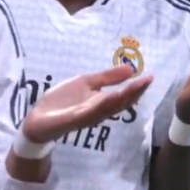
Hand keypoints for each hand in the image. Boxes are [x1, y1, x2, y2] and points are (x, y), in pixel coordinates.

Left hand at [20, 63, 152, 143]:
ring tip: (137, 86)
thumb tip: (130, 69)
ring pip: (110, 107)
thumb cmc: (62, 101)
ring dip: (124, 97)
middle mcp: (98, 110)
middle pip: (121, 102)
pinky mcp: (75, 119)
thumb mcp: (86, 83)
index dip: (137, 87)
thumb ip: (106, 77)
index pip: (123, 95)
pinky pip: (91, 112)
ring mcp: (88, 116)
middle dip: (135, 91)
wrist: (39, 119)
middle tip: (149, 80)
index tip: (150, 76)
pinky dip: (103, 105)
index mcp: (101, 102)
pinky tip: (112, 97)